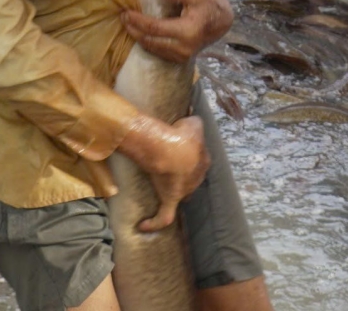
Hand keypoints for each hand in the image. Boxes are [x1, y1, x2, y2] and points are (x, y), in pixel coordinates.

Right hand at [118, 114, 209, 231]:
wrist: (167, 150)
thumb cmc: (178, 135)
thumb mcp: (193, 123)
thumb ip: (195, 123)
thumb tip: (193, 122)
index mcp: (204, 161)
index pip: (200, 160)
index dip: (192, 155)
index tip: (182, 150)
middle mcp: (197, 179)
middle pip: (192, 178)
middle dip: (184, 174)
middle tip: (171, 167)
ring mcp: (184, 192)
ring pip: (182, 194)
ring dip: (175, 192)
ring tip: (163, 187)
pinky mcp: (169, 200)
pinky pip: (163, 216)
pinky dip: (153, 222)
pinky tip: (143, 225)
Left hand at [121, 0, 232, 63]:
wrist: (220, 21)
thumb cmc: (207, 4)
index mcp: (188, 31)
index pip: (155, 28)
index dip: (138, 21)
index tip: (125, 13)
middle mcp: (184, 48)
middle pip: (150, 41)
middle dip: (134, 30)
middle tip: (123, 18)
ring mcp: (182, 56)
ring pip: (152, 48)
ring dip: (138, 37)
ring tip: (128, 24)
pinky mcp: (180, 59)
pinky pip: (158, 52)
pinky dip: (147, 42)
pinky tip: (139, 33)